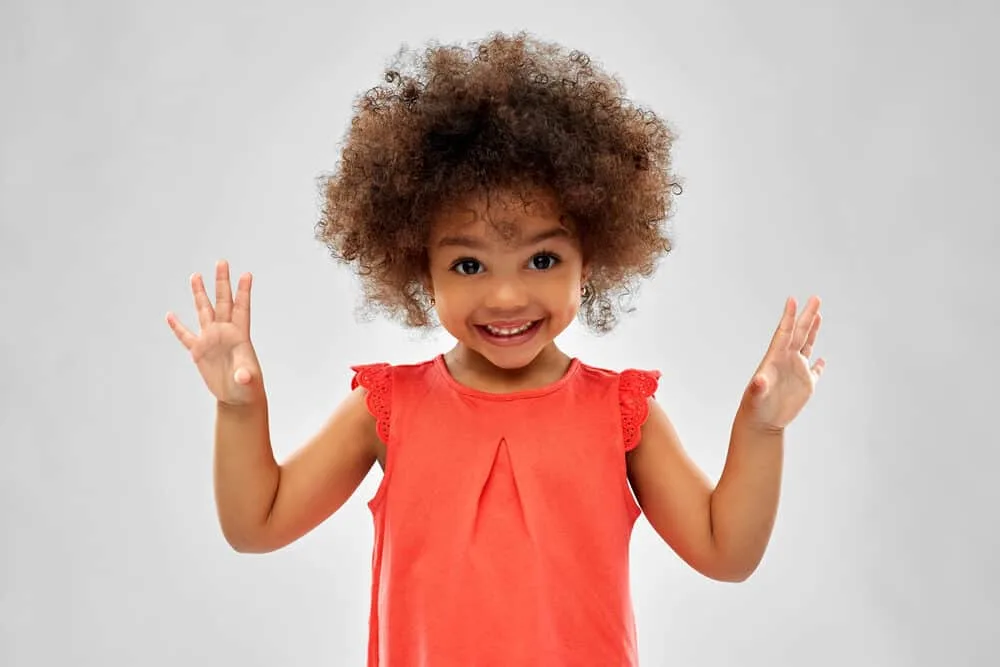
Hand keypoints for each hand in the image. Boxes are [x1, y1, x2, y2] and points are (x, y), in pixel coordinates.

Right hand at [166, 259, 263, 406]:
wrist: (237, 397)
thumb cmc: (248, 388)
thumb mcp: (248, 381)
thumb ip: (245, 376)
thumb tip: (242, 376)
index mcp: (239, 335)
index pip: (242, 308)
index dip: (243, 292)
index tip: (247, 274)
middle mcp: (224, 332)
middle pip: (222, 302)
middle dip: (221, 282)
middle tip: (222, 261)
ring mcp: (210, 340)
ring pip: (203, 311)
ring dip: (199, 294)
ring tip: (195, 275)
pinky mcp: (199, 352)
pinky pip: (185, 336)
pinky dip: (177, 326)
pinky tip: (170, 315)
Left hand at [744, 296, 825, 431]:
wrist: (761, 423)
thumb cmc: (755, 408)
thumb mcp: (755, 397)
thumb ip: (758, 388)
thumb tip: (758, 381)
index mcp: (775, 359)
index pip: (784, 333)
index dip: (788, 317)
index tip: (792, 299)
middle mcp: (787, 361)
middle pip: (798, 333)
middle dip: (806, 315)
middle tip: (815, 297)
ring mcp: (796, 371)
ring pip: (806, 345)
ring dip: (812, 331)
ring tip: (818, 314)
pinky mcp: (805, 385)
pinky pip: (814, 371)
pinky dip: (819, 364)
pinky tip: (822, 359)